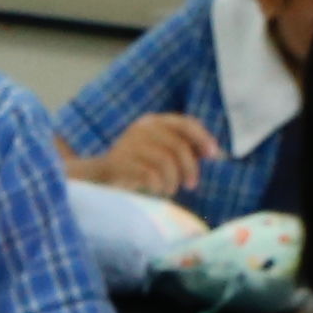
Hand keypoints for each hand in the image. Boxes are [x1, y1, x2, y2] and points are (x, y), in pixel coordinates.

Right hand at [79, 111, 220, 197]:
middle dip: (189, 167)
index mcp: (154, 122)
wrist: (96, 177)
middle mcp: (142, 129)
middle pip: (177, 145)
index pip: (185, 124)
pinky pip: (149, 174)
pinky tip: (158, 191)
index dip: (202, 138)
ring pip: (165, 161)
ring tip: (171, 189)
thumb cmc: (135, 167)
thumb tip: (216, 155)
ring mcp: (129, 144)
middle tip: (192, 184)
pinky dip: (158, 185)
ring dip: (173, 179)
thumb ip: (182, 149)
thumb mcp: (159, 153)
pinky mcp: (119, 161)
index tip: (212, 155)